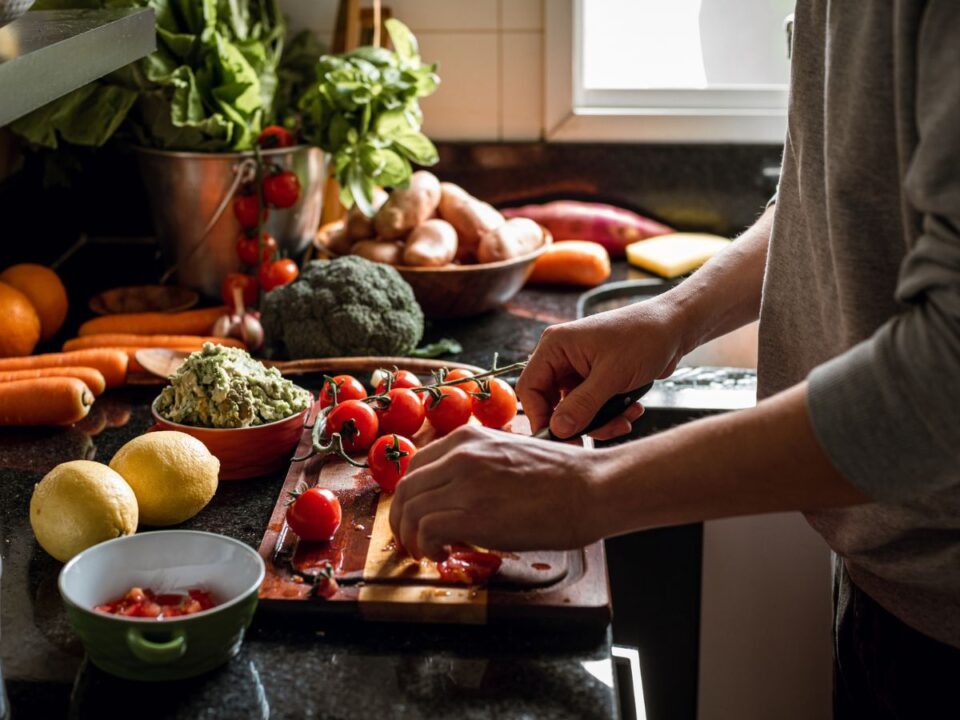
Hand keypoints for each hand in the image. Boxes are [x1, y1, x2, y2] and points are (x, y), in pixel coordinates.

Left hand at [388, 425, 599, 559]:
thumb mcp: (509, 453)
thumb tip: (460, 493)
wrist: (592, 487)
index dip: (411, 496)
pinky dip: (426, 547)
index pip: (416, 466)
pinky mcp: (473, 514)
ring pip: (410, 510)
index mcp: (468, 437)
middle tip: (413, 541)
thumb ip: (479, 464)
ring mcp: (465, 483)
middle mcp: (460, 455)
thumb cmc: (563, 475)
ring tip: (428, 552)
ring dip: (412, 538)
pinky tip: (443, 554)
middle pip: (406, 489)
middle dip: (403, 520)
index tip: (417, 515)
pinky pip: (426, 531)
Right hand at [517, 299, 686, 438]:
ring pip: (575, 409)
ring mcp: (579, 368)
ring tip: (625, 419)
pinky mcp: (596, 378)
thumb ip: (582, 405)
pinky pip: (593, 406)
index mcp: (556, 346)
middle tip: (599, 434)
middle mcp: (563, 357)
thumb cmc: (644, 337)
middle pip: (552, 403)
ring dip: (600, 420)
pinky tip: (632, 409)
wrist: (675, 327)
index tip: (560, 438)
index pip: (530, 388)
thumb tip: (557, 430)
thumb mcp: (612, 375)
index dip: (540, 416)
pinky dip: (611, 414)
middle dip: (578, 422)